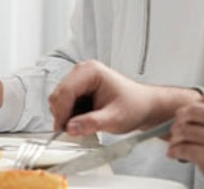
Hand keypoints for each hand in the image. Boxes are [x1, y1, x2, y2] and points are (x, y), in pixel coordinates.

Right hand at [48, 60, 198, 135]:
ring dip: (66, 116)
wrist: (145, 106)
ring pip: (59, 100)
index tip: (63, 129)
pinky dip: (70, 116)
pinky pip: (65, 104)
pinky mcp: (79, 89)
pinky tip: (83, 121)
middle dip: (63, 115)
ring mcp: (79, 80)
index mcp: (90, 71)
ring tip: (83, 125)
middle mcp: (82, 72)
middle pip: (59, 95)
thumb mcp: (115, 118)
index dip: (61, 112)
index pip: (65, 91)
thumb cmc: (136, 106)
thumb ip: (92, 123)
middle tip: (73, 131)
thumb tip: (71, 127)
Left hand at [167, 93, 203, 188]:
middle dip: (180, 118)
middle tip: (177, 127)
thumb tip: (195, 103)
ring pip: (184, 130)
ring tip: (176, 141)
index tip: (186, 114)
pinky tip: (175, 152)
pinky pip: (183, 148)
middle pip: (192, 111)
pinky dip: (174, 150)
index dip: (192, 106)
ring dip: (175, 136)